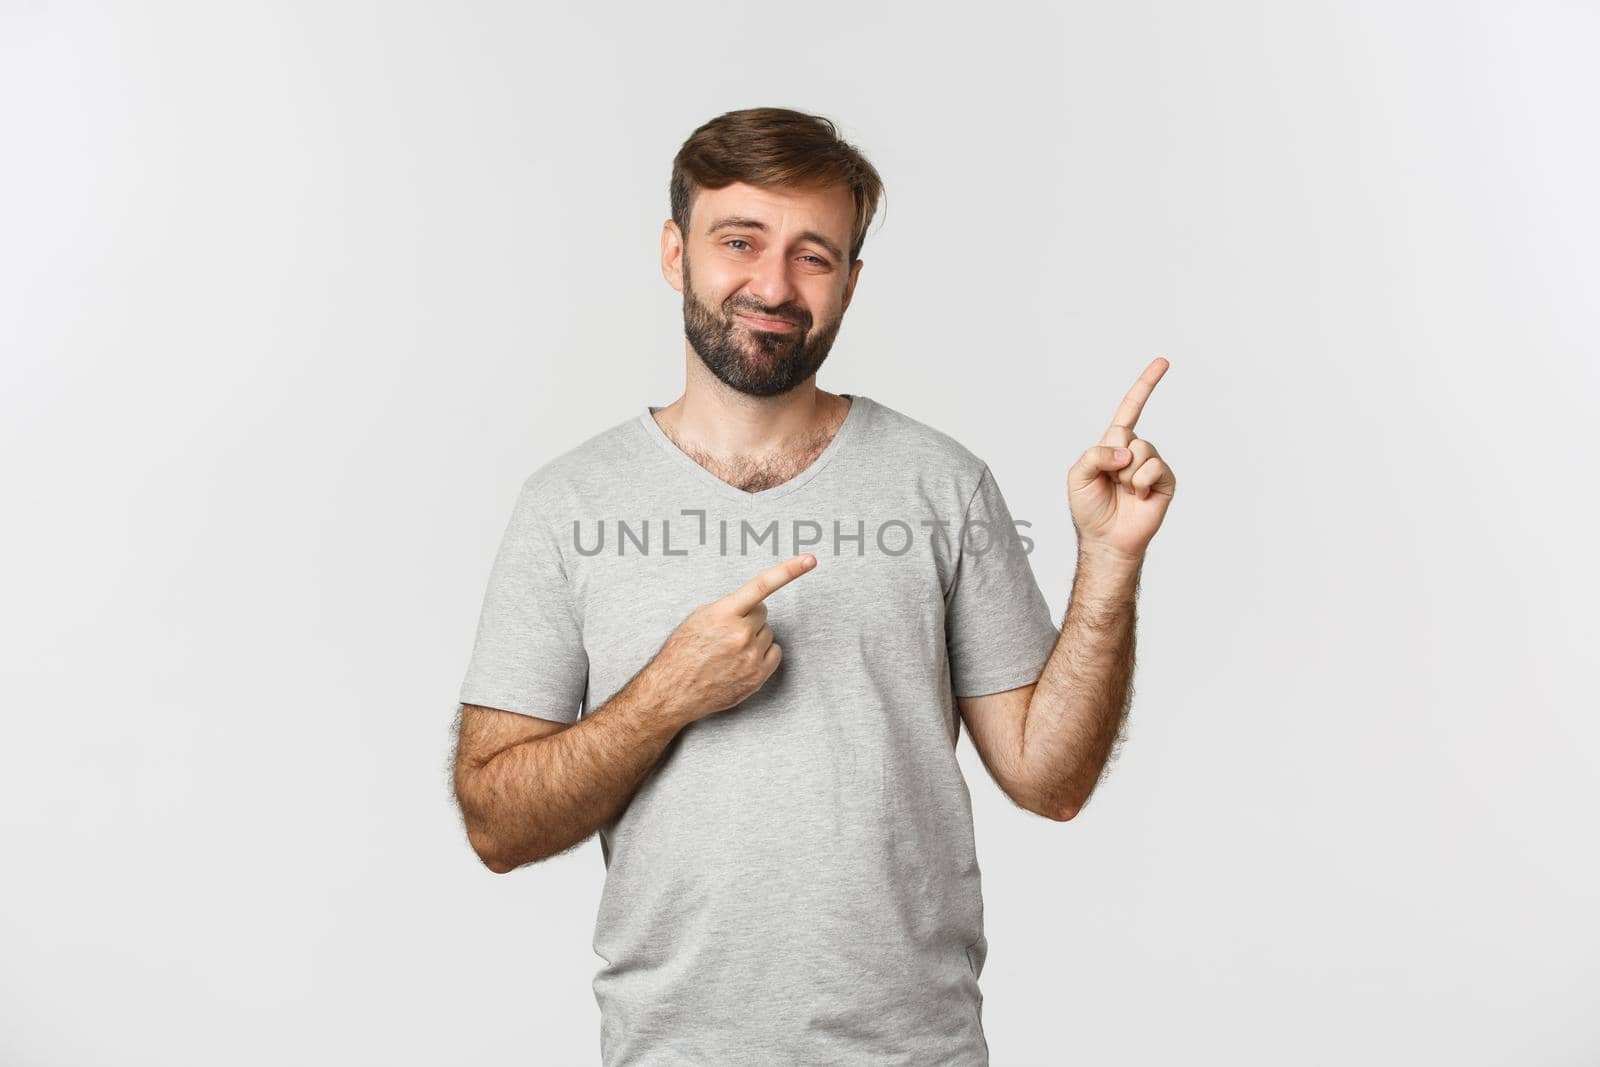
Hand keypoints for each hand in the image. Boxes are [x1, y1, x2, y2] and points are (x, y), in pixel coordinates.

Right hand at [646, 553, 816, 725]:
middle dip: (749, 617)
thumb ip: (728, 607)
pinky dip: (762, 654)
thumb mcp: (699, 618)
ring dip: (754, 637)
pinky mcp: (758, 675)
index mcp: (724, 614)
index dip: (788, 570)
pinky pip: (775, 652)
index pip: (761, 586)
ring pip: (768, 632)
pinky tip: (742, 660)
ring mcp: (751, 656)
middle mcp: (741, 634)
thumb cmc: (682, 652)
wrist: (673, 691)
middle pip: (763, 612)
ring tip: (729, 650)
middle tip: (727, 632)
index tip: (810, 560)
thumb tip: (751, 604)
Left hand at [1067, 357, 1177, 563]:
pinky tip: (1138, 497)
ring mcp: (1151, 465)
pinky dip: (1140, 483)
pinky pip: (1153, 468)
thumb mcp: (1077, 475)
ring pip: (1142, 451)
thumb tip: (1127, 451)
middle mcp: (1135, 450)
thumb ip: (1094, 454)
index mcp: (1114, 444)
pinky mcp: (1165, 481)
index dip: (1146, 385)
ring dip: (1127, 474)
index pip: (1131, 409)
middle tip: (1110, 481)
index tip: (1163, 362)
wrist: (1106, 539)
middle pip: (1128, 435)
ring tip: (1124, 491)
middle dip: (1113, 459)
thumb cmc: (1090, 508)